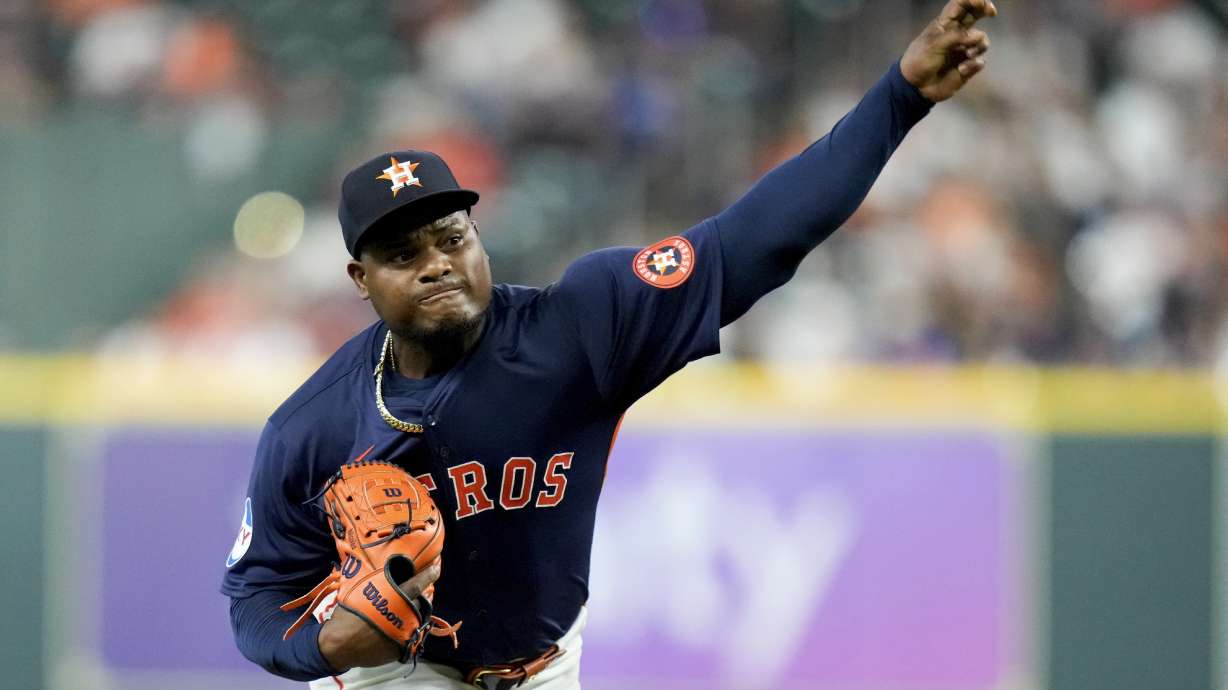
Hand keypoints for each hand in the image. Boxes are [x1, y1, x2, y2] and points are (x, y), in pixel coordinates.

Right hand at [317, 563, 440, 671]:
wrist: (338, 645)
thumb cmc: (347, 615)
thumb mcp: (361, 592)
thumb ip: (379, 586)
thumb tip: (389, 576)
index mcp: (393, 598)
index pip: (417, 583)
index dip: (429, 575)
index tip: (437, 568)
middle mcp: (403, 614)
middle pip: (422, 602)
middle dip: (424, 597)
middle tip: (422, 593)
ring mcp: (405, 633)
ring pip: (418, 620)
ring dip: (415, 614)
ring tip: (404, 613)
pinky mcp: (402, 648)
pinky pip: (409, 637)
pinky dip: (405, 631)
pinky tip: (394, 630)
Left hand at [900, 0, 996, 101]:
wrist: (916, 87)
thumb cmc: (919, 61)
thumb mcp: (934, 44)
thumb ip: (956, 36)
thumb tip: (978, 36)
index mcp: (945, 24)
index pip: (960, 5)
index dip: (972, 0)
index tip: (981, 3)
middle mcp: (956, 34)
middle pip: (975, 15)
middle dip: (985, 10)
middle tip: (992, 13)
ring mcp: (963, 49)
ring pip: (981, 41)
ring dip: (978, 46)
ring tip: (967, 55)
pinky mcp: (967, 66)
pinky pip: (979, 61)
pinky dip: (973, 64)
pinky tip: (961, 70)